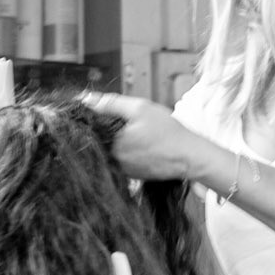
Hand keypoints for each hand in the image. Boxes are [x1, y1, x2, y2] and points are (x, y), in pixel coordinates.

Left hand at [83, 91, 203, 181]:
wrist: (189, 157)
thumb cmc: (167, 131)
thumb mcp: (139, 109)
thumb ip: (111, 103)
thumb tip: (85, 99)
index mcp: (111, 144)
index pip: (92, 127)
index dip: (100, 115)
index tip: (114, 112)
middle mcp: (112, 161)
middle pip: (101, 139)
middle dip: (111, 127)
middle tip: (135, 124)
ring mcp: (121, 170)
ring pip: (112, 149)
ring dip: (119, 140)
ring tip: (142, 135)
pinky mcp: (130, 176)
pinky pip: (122, 159)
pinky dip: (128, 150)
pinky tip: (144, 145)